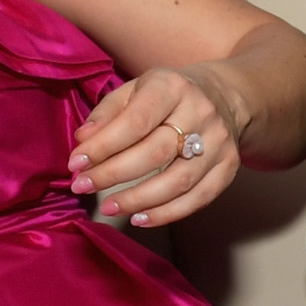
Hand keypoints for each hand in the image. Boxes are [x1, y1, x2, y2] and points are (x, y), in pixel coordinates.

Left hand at [70, 65, 252, 226]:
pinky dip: (167, 213)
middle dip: (113, 175)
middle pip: (155, 153)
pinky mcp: (229, 166)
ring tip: (109, 208)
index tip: (76, 163)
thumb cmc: (166, 96)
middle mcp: (201, 112)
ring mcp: (219, 142)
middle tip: (83, 187)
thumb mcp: (134, 90)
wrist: (223, 96)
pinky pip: (199, 197)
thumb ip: (107, 114)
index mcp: (172, 87)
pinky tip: (140, 218)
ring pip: (178, 181)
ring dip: (138, 200)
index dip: (103, 146)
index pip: (135, 122)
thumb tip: (83, 142)